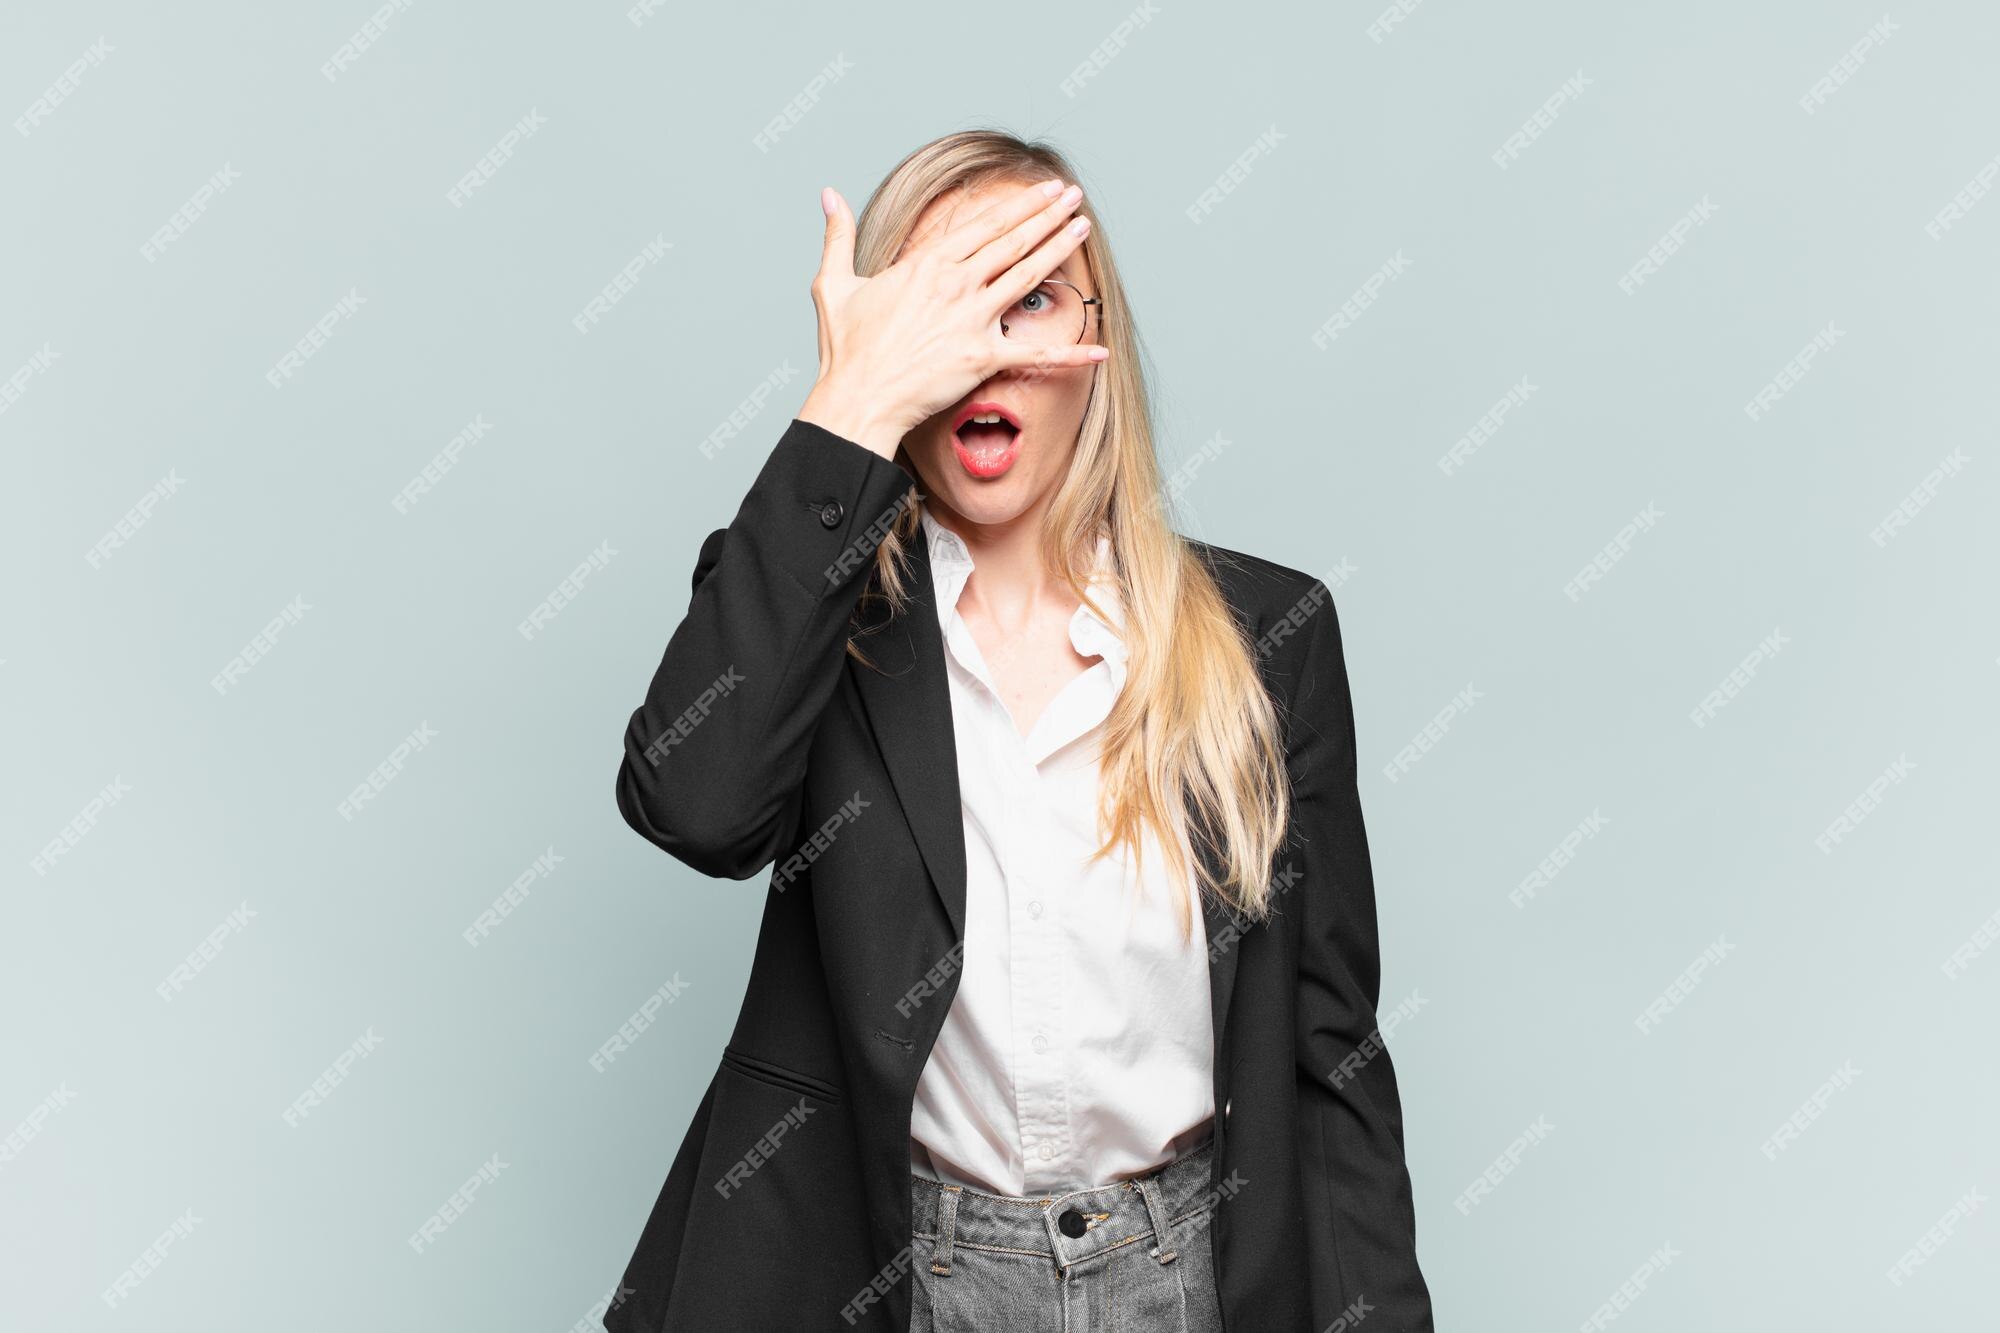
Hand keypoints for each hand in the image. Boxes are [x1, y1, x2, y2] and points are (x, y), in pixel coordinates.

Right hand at [797, 179, 1107, 459]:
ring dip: (1057, 250)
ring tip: (1082, 228)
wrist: (858, 399)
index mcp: (926, 265)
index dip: (1019, 205)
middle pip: (1012, 242)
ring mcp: (971, 320)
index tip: (1044, 190)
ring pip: (1025, 278)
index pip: (984, 225)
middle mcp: (955, 285)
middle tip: (1074, 197)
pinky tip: (1100, 349)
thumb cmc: (847, 349)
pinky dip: (1071, 354)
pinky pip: (1035, 355)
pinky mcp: (982, 358)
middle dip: (1047, 215)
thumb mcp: (834, 284)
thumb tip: (828, 195)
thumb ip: (838, 236)